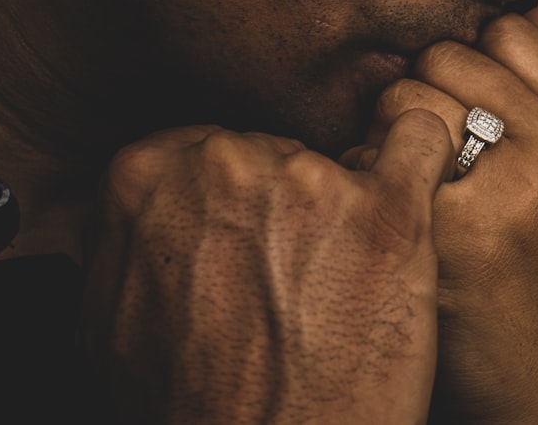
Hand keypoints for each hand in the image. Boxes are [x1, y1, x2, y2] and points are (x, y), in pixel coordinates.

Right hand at [82, 115, 452, 424]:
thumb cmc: (192, 406)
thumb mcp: (113, 317)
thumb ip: (134, 236)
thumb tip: (152, 205)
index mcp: (150, 176)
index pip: (208, 146)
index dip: (236, 198)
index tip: (252, 238)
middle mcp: (226, 166)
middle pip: (276, 150)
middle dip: (289, 203)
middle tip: (298, 271)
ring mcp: (311, 182)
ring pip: (342, 156)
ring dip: (347, 205)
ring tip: (345, 275)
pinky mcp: (388, 212)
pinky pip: (421, 140)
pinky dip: (424, 155)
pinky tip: (416, 188)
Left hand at [344, 8, 537, 422]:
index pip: (511, 33)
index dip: (470, 64)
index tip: (460, 110)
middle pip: (451, 55)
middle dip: (422, 93)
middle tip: (425, 152)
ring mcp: (516, 193)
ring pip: (408, 93)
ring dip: (387, 130)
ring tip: (406, 182)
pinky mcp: (457, 233)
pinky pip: (380, 151)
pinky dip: (368, 174)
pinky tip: (390, 215)